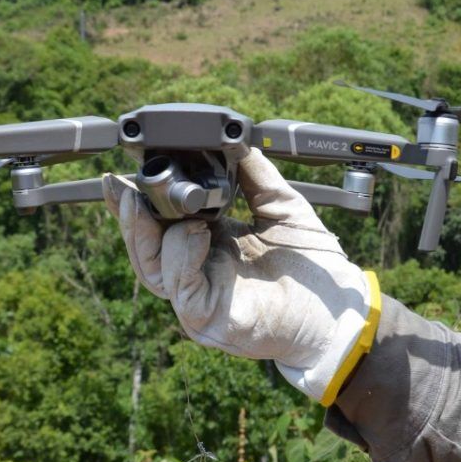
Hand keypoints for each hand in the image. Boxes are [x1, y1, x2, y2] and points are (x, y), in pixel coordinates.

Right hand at [102, 149, 378, 404]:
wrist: (340, 313)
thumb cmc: (313, 268)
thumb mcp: (281, 206)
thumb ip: (254, 175)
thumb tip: (233, 140)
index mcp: (208, 247)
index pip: (159, 226)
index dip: (137, 202)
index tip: (120, 175)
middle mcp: (198, 275)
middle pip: (146, 248)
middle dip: (129, 216)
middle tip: (121, 186)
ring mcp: (200, 301)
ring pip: (154, 269)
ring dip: (148, 234)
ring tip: (159, 204)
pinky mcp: (210, 321)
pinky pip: (182, 289)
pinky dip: (182, 257)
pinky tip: (194, 232)